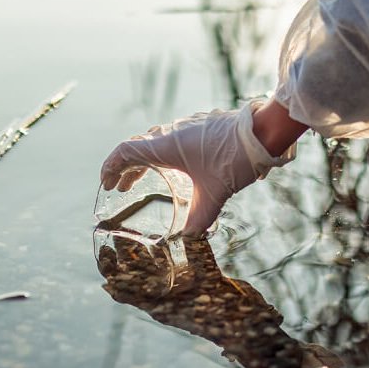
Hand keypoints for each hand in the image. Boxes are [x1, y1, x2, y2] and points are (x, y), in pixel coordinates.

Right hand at [100, 100, 300, 234]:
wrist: (263, 132)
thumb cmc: (235, 159)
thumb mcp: (216, 194)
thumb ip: (200, 219)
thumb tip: (189, 240)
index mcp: (166, 146)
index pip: (125, 152)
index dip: (111, 167)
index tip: (105, 183)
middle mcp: (171, 133)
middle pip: (136, 148)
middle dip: (124, 168)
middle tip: (119, 187)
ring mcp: (185, 128)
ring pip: (153, 142)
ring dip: (142, 161)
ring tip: (139, 180)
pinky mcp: (198, 127)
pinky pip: (168, 140)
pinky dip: (159, 155)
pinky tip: (171, 168)